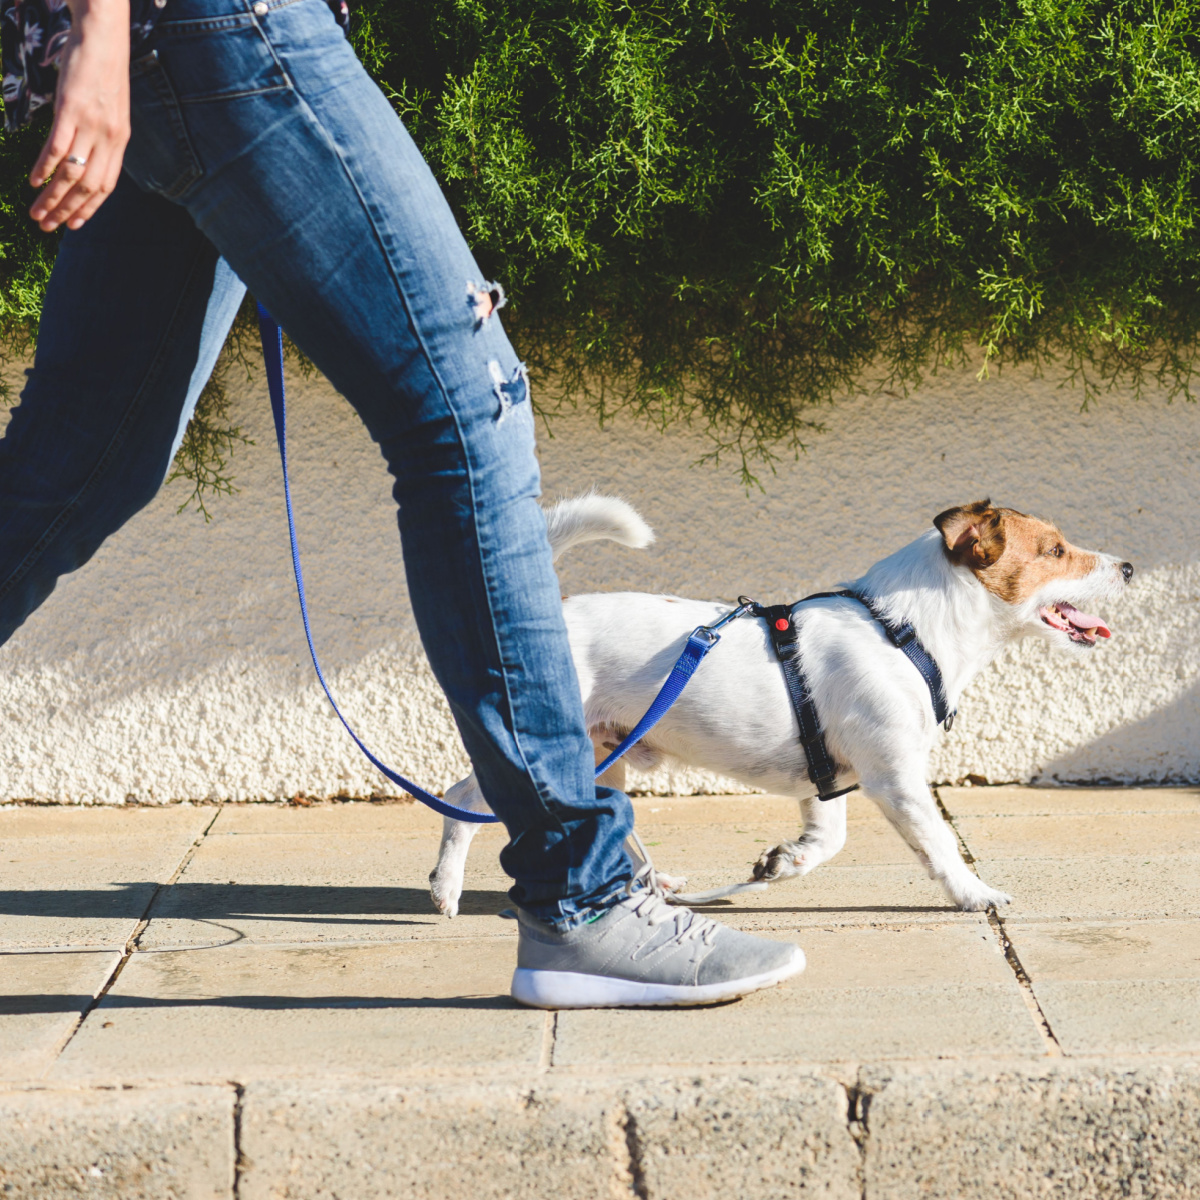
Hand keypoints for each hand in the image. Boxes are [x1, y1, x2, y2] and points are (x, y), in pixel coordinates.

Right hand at [29, 0, 130, 232]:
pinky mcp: (72, 108)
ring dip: (53, 197)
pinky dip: (45, 167)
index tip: (74, 225)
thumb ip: (104, 135)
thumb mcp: (112, 109)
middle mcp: (109, 137)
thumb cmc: (103, 71)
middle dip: (67, 211)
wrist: (104, 35)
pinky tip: (34, 181)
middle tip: (47, 227)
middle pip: (88, 186)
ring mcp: (91, 124)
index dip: (91, 208)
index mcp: (120, 141)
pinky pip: (58, 146)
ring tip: (37, 212)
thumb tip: (89, 156)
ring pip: (72, 173)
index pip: (107, 185)